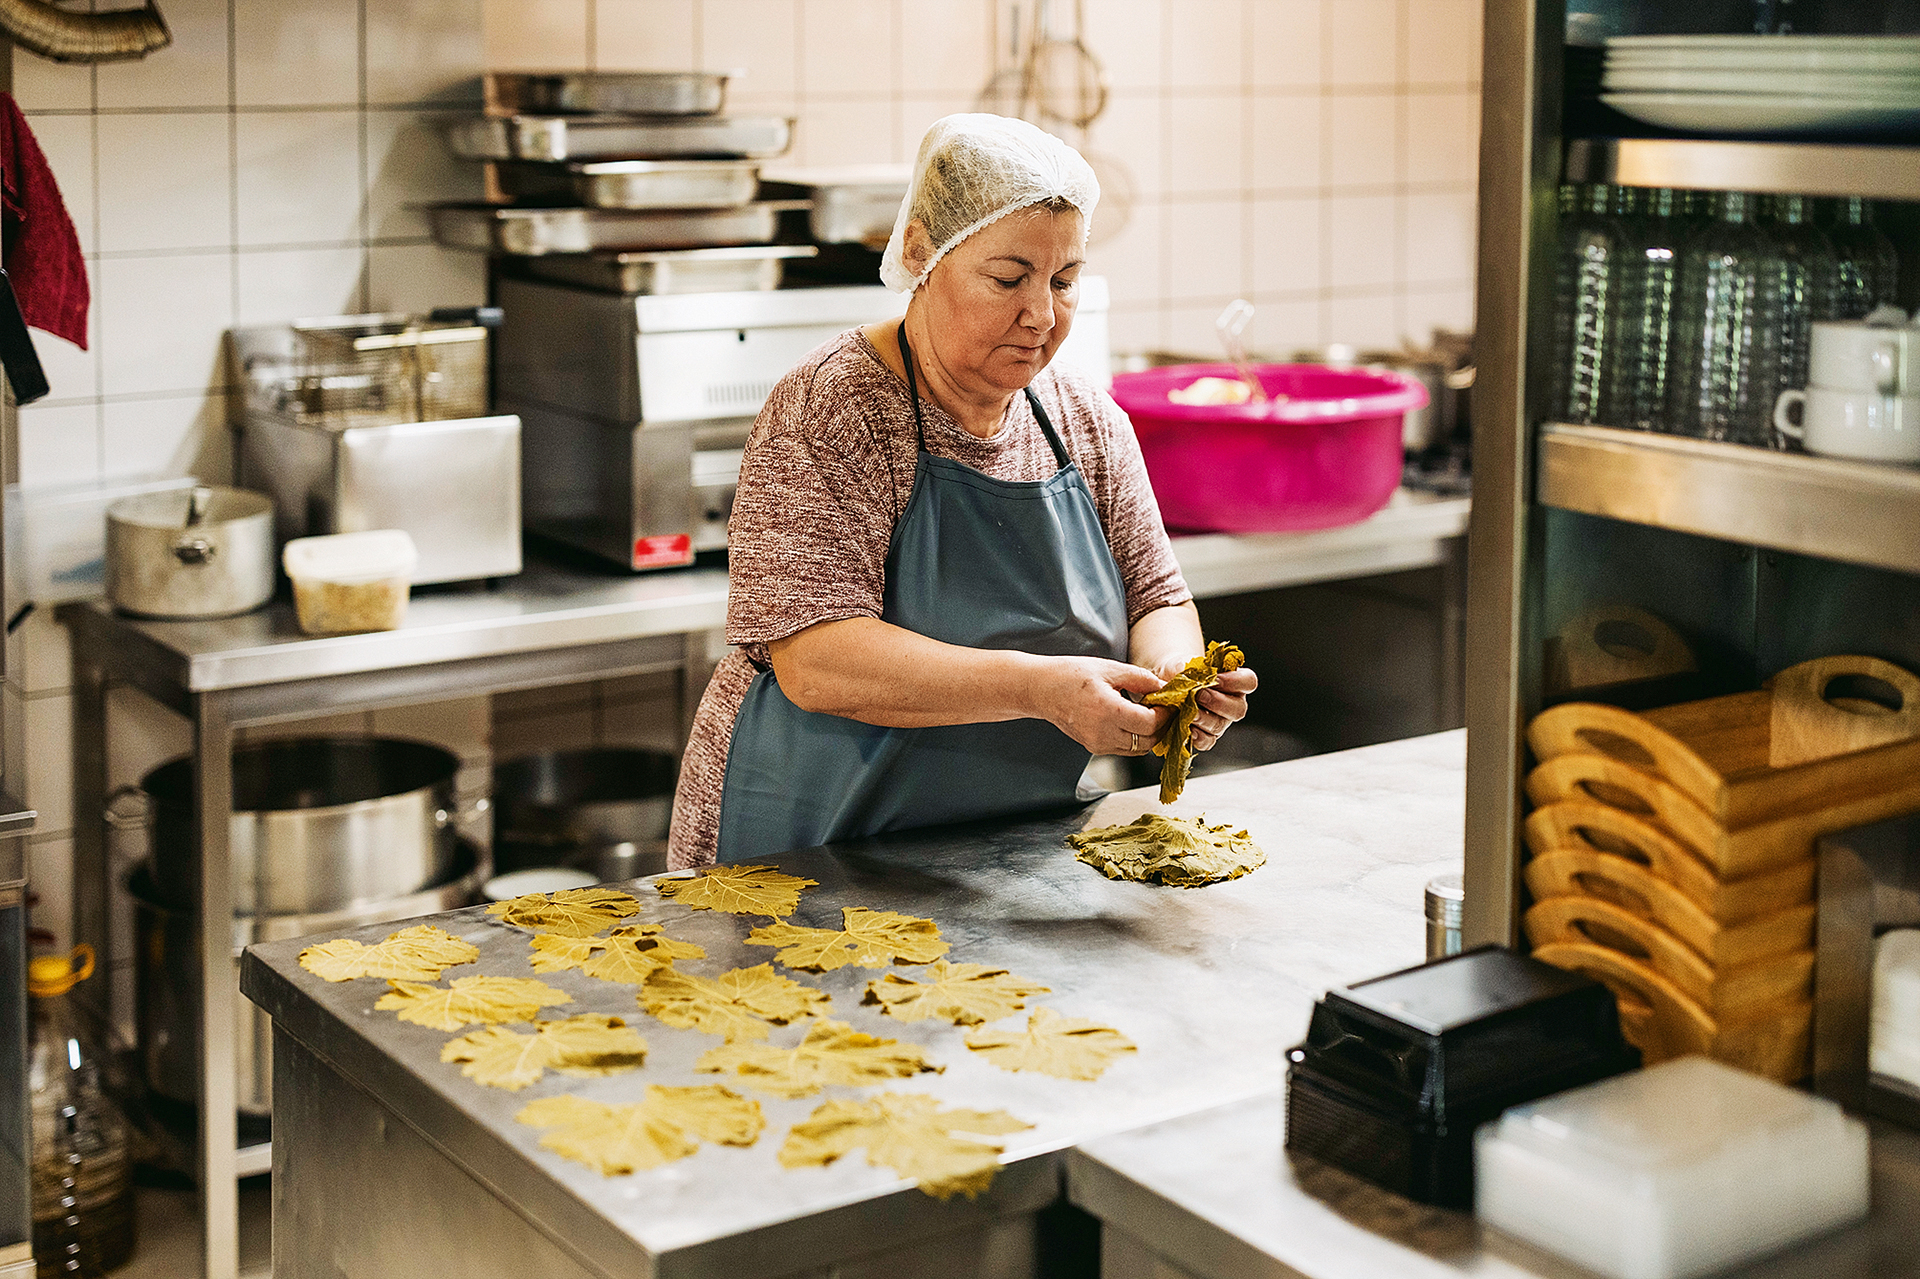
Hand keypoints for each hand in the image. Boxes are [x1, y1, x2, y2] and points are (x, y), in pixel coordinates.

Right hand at [1033, 656, 1166, 755]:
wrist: (1041, 689)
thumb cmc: (1070, 675)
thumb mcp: (1109, 669)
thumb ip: (1140, 678)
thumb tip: (1165, 686)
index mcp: (1107, 711)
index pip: (1150, 724)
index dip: (1166, 715)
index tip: (1170, 702)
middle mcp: (1102, 733)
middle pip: (1148, 741)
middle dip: (1162, 726)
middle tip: (1166, 709)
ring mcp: (1097, 744)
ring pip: (1138, 748)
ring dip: (1150, 734)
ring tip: (1151, 713)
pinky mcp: (1094, 747)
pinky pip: (1125, 749)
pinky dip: (1136, 737)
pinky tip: (1134, 720)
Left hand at [1152, 657, 1257, 753]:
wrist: (1166, 685)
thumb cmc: (1180, 671)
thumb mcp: (1181, 663)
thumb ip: (1183, 664)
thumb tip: (1183, 670)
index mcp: (1234, 681)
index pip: (1248, 682)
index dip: (1235, 681)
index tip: (1216, 679)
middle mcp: (1231, 703)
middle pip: (1238, 709)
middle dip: (1218, 703)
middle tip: (1199, 695)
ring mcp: (1220, 721)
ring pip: (1220, 726)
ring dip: (1205, 719)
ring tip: (1189, 712)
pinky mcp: (1206, 735)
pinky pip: (1208, 741)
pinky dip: (1198, 737)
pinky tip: (1189, 730)